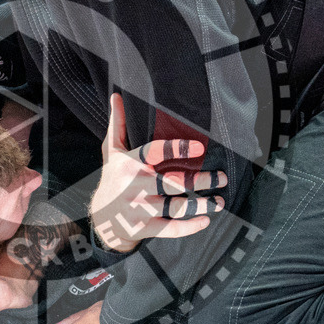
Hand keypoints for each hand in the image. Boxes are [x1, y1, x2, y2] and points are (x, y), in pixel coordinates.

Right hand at [90, 93, 225, 252]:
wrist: (101, 219)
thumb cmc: (112, 179)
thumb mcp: (111, 152)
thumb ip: (117, 124)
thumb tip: (116, 95)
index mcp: (129, 164)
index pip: (155, 153)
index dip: (177, 149)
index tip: (200, 147)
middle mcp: (134, 186)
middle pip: (174, 182)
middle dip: (202, 180)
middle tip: (222, 176)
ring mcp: (140, 209)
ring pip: (177, 207)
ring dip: (202, 204)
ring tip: (220, 201)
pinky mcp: (144, 228)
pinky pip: (171, 229)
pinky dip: (190, 227)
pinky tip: (206, 221)